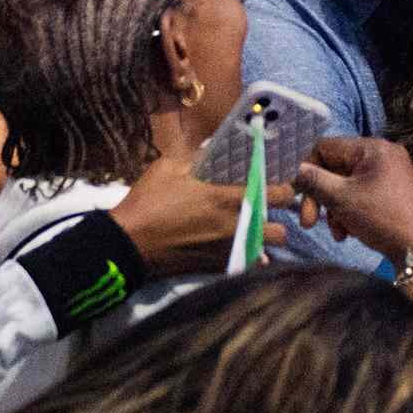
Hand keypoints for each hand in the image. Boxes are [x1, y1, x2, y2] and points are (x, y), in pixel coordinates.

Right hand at [108, 155, 290, 276]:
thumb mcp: (169, 167)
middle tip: (263, 210)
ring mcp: (228, 251)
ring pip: (266, 251)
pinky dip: (247, 258)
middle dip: (277, 221)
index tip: (278, 183)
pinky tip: (237, 247)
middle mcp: (235, 227)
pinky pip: (247, 265)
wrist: (128, 244)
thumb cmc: (148, 202)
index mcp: (227, 199)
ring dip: (263, 240)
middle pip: (280, 231)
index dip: (284, 188)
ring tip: (251, 229)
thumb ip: (196, 154)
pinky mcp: (217, 268)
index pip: (279, 195)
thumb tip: (212, 144)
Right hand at [294, 136, 412, 269]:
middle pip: (336, 168)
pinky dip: (351, 211)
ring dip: (336, 209)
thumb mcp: (341, 198)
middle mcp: (384, 154)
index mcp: (373, 148)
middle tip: (308, 222)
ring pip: (347, 185)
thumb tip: (296, 169)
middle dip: (322, 197)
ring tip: (339, 232)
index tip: (298, 196)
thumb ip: (314, 181)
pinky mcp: (394, 191)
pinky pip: (362, 193)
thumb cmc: (382, 218)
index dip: (308, 170)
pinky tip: (351, 232)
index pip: (326, 148)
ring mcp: (391, 173)